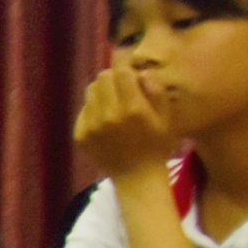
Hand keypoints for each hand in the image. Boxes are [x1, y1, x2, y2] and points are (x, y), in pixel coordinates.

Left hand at [75, 64, 180, 184]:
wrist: (137, 177)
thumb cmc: (158, 145)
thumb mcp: (167, 118)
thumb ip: (156, 91)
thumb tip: (140, 73)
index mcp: (134, 109)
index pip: (121, 72)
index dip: (127, 70)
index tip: (131, 76)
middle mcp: (109, 115)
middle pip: (102, 78)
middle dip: (113, 79)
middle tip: (122, 88)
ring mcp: (92, 126)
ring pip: (91, 91)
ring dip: (102, 92)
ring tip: (114, 103)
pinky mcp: (80, 135)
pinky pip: (84, 110)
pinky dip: (94, 109)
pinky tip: (105, 120)